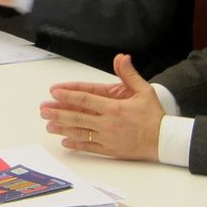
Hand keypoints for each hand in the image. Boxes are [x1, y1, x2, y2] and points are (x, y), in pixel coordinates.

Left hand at [40, 54, 162, 160]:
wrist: (163, 141)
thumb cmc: (153, 115)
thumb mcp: (144, 90)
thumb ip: (129, 74)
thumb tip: (121, 57)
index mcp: (113, 107)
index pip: (85, 99)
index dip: (68, 96)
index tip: (54, 92)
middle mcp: (107, 123)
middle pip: (77, 117)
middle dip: (58, 112)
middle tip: (43, 110)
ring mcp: (107, 137)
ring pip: (80, 132)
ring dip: (62, 128)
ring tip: (48, 125)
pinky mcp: (110, 149)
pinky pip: (89, 147)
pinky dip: (76, 144)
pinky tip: (64, 142)